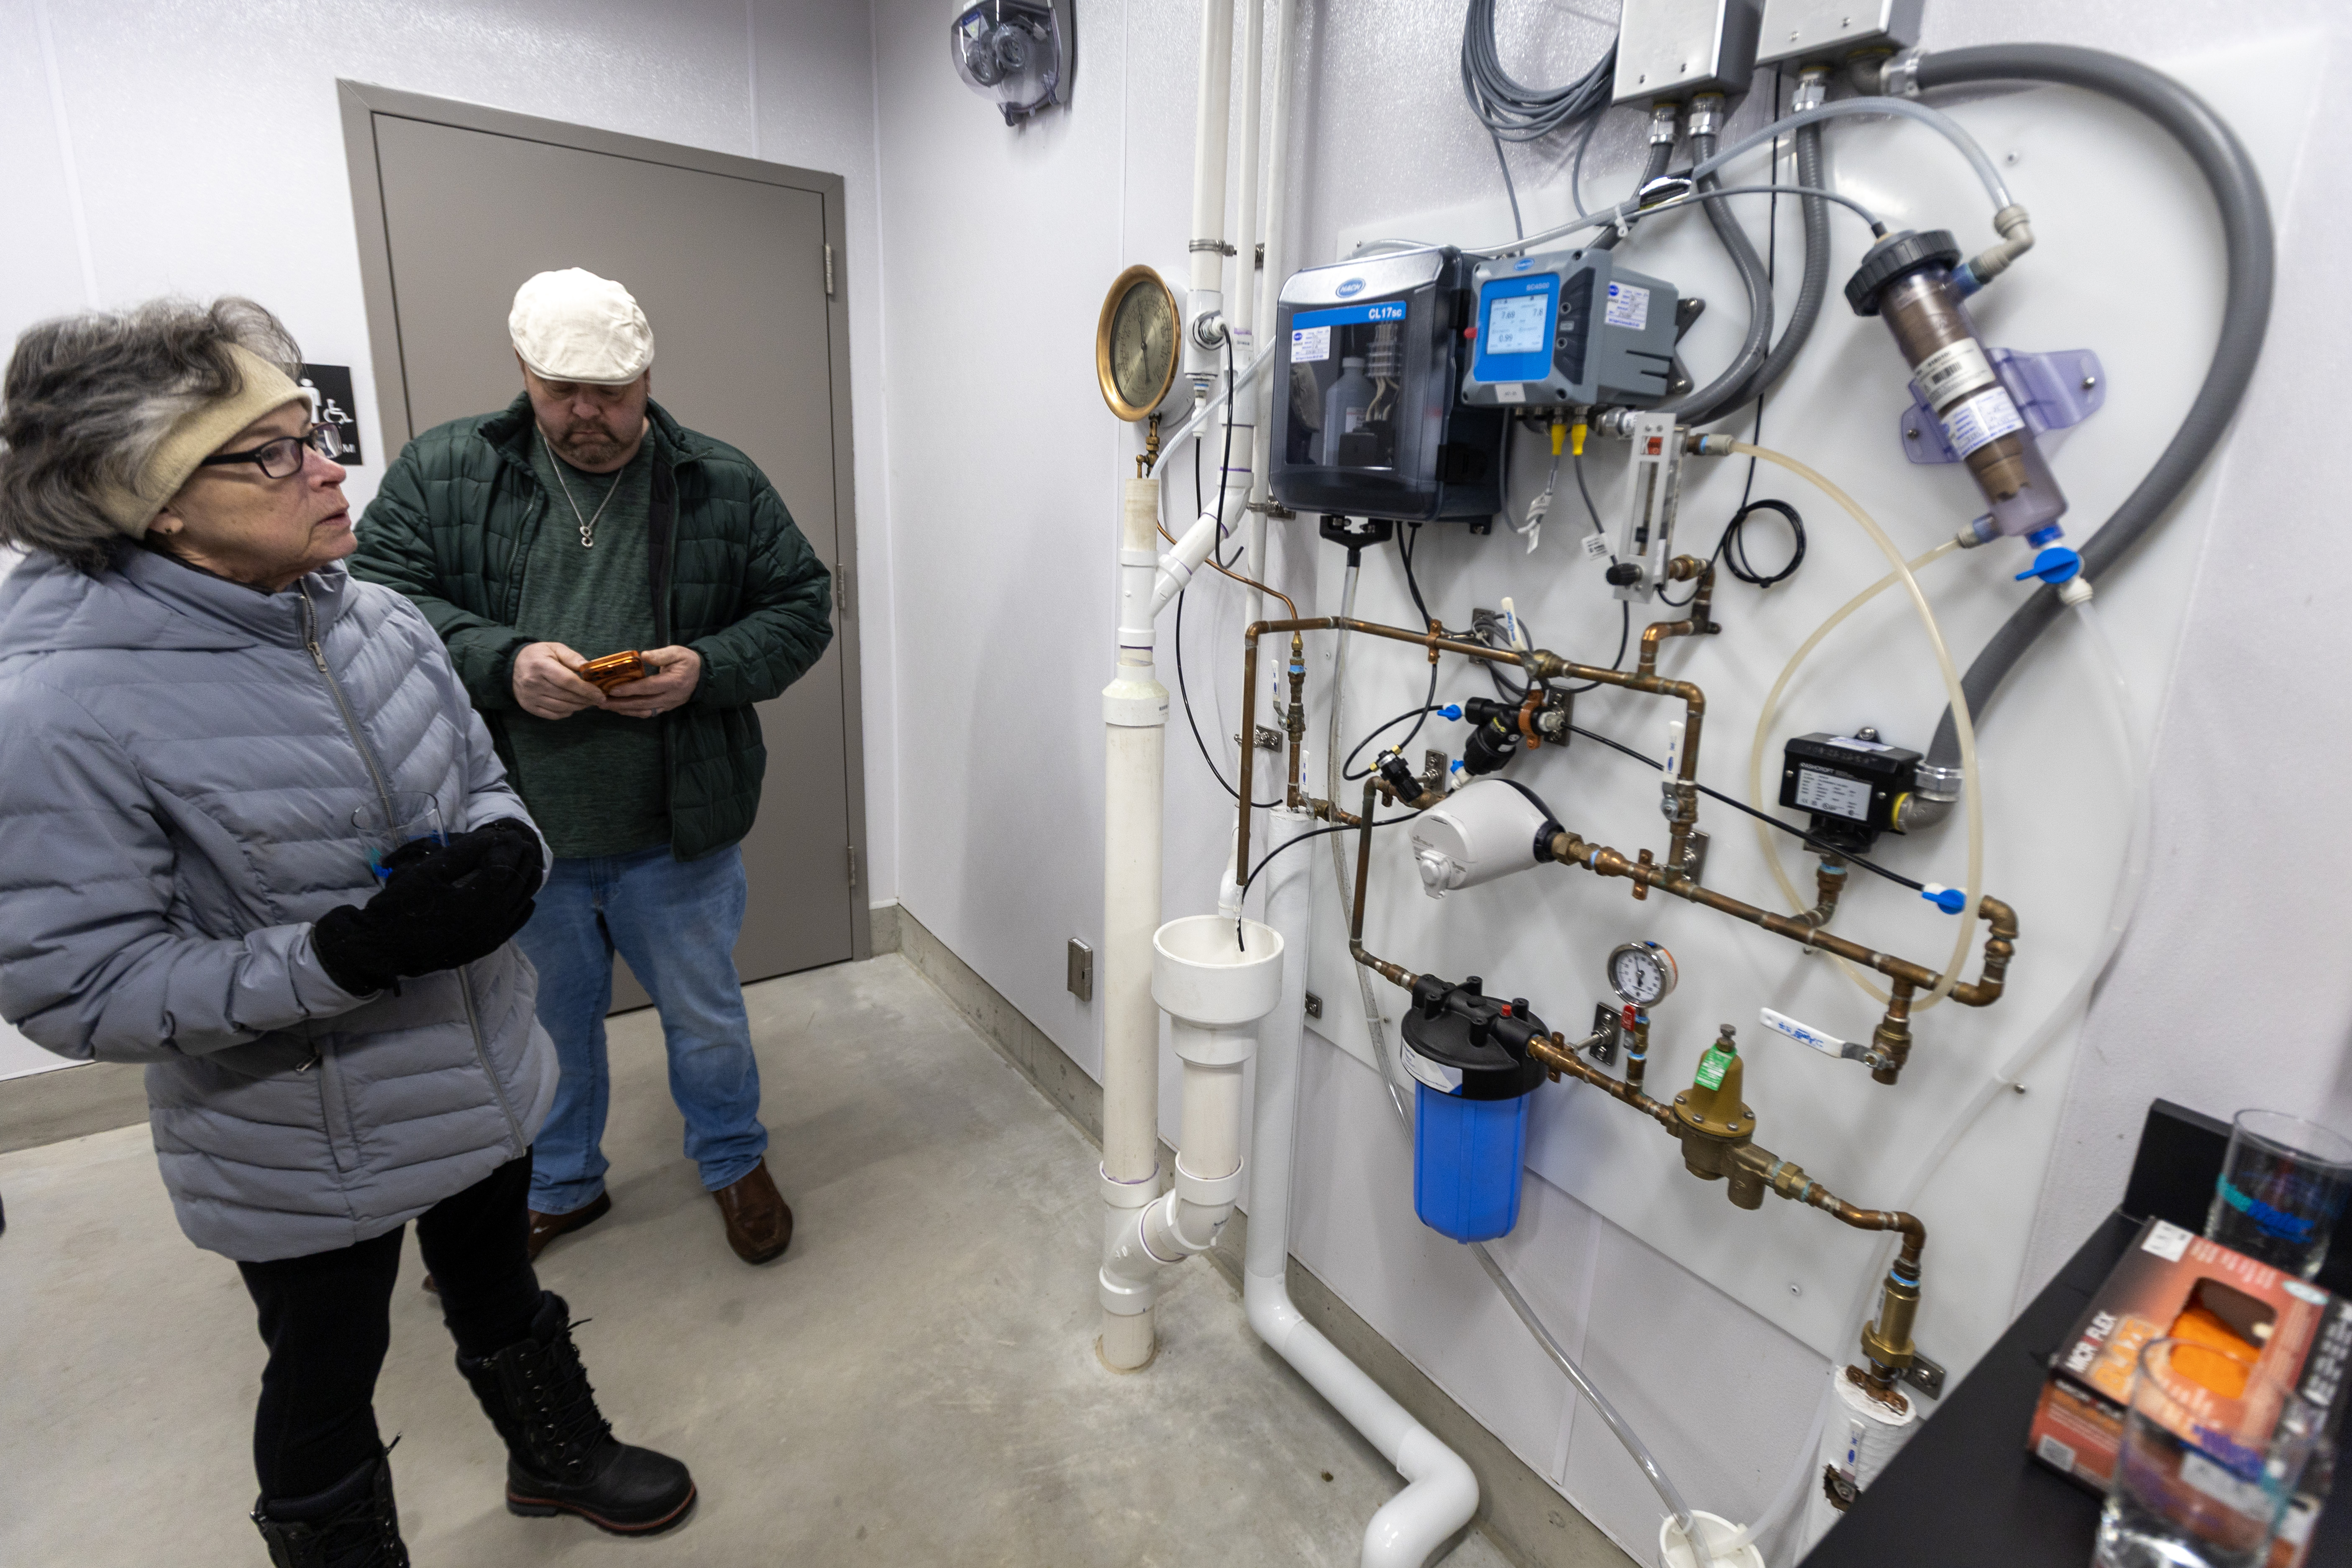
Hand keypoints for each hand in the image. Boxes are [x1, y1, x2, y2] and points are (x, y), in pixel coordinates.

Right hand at [314, 821, 544, 993]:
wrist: (381, 948)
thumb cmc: (400, 906)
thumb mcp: (429, 872)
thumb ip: (464, 853)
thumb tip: (491, 836)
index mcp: (476, 902)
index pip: (505, 867)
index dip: (509, 847)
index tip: (508, 832)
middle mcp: (491, 922)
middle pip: (518, 884)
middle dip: (520, 859)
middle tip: (519, 841)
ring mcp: (489, 937)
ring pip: (522, 903)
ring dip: (525, 880)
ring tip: (522, 860)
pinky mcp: (484, 947)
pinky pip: (514, 924)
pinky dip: (522, 905)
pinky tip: (525, 896)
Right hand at [513, 642, 607, 719]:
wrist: (512, 665)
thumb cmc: (538, 655)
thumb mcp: (554, 648)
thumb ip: (572, 657)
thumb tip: (589, 667)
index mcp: (541, 666)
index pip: (568, 681)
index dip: (586, 689)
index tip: (600, 694)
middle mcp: (533, 683)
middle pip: (566, 696)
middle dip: (586, 699)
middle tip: (598, 699)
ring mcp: (530, 697)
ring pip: (561, 707)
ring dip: (578, 706)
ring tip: (588, 702)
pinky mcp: (528, 707)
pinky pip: (553, 714)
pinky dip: (566, 712)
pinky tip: (573, 706)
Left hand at [604, 645, 701, 718]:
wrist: (702, 676)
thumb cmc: (688, 661)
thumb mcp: (677, 652)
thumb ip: (661, 655)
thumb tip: (643, 656)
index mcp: (673, 682)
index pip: (648, 687)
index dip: (630, 689)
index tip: (613, 689)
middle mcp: (670, 697)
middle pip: (642, 703)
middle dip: (620, 703)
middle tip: (602, 701)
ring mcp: (668, 705)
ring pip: (644, 711)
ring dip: (624, 710)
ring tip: (607, 706)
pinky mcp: (666, 708)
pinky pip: (648, 713)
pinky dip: (633, 712)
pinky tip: (620, 709)